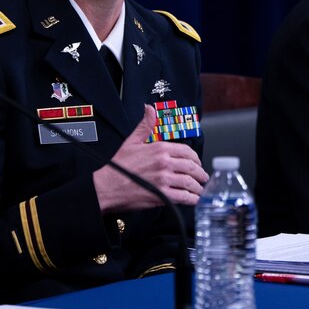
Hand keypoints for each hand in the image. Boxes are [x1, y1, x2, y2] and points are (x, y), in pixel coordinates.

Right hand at [94, 105, 208, 211]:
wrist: (106, 186)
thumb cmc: (117, 166)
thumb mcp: (132, 141)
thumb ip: (145, 125)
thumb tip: (149, 109)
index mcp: (160, 149)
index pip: (187, 152)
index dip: (195, 159)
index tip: (197, 163)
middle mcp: (164, 163)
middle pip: (191, 167)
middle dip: (200, 173)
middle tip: (203, 177)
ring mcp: (164, 180)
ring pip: (189, 182)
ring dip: (197, 187)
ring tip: (199, 189)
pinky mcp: (161, 195)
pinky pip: (183, 197)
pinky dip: (191, 199)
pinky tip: (192, 199)